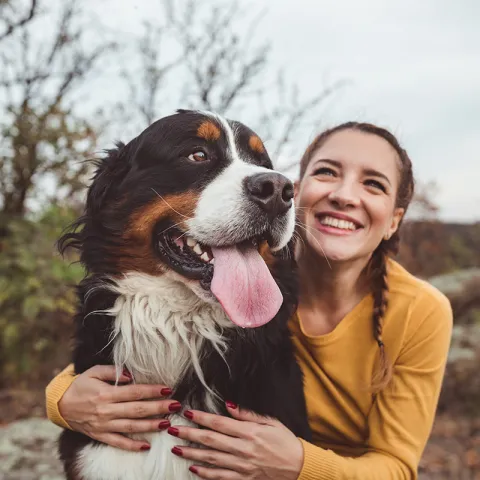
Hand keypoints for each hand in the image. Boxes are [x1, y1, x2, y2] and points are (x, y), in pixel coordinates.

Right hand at [58, 365, 180, 450]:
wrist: (60, 405)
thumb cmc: (80, 385)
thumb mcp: (94, 371)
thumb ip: (112, 371)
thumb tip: (131, 375)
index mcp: (106, 393)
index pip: (134, 392)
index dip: (152, 391)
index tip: (168, 388)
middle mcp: (106, 411)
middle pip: (137, 410)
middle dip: (158, 408)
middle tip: (175, 405)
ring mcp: (103, 425)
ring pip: (131, 427)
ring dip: (151, 426)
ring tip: (167, 423)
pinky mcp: (100, 435)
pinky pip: (118, 442)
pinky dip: (132, 445)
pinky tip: (146, 445)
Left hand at [167, 402, 303, 478]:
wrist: (299, 467)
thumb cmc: (285, 441)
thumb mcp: (270, 421)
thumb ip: (247, 414)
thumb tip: (228, 405)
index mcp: (249, 432)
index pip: (219, 423)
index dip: (201, 417)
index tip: (187, 413)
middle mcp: (243, 449)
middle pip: (210, 440)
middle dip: (189, 434)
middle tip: (173, 429)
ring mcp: (242, 466)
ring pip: (211, 459)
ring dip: (192, 453)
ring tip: (176, 448)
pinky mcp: (243, 479)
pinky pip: (220, 477)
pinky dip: (205, 473)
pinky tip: (193, 469)